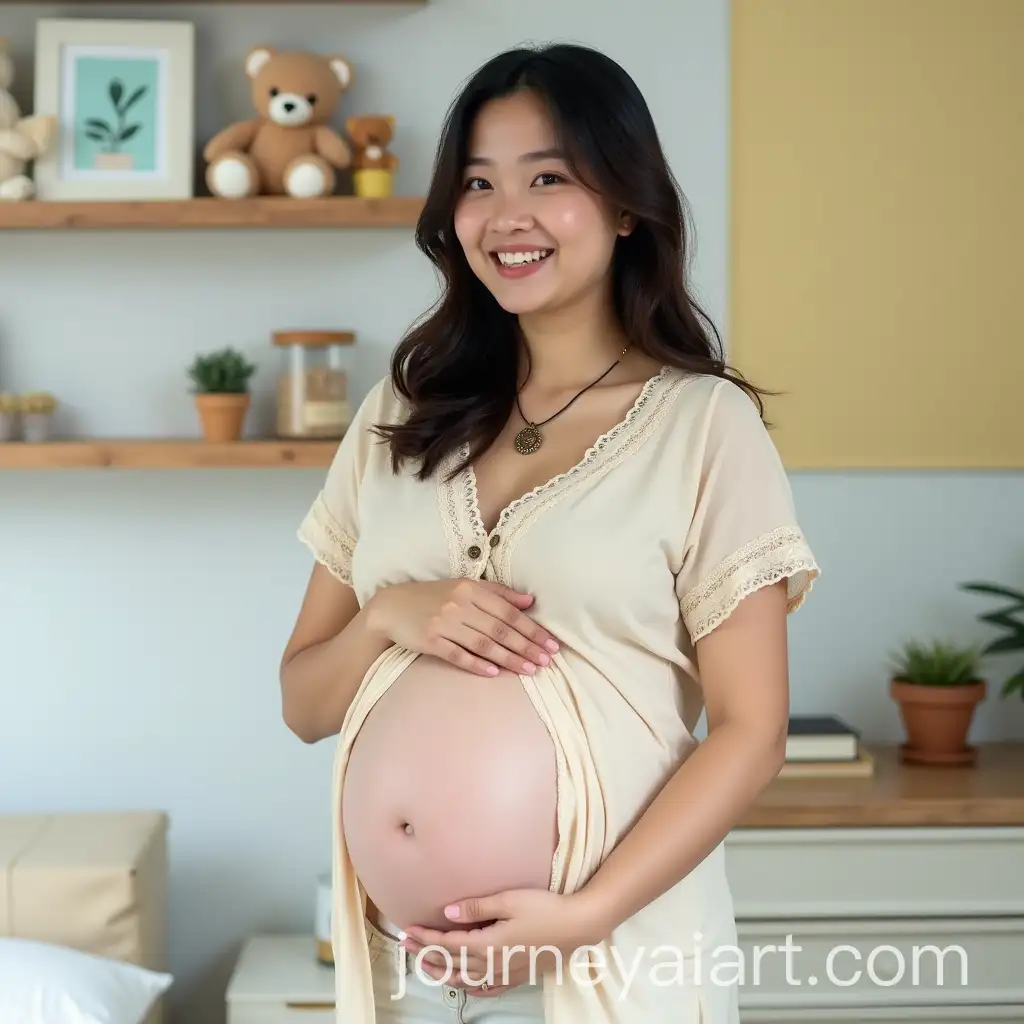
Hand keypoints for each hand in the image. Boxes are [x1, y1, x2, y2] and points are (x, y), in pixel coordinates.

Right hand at [366, 579, 559, 676]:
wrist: (391, 607)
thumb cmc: (434, 596)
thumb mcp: (465, 587)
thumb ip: (498, 593)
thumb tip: (529, 601)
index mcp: (471, 589)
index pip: (508, 612)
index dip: (532, 629)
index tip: (551, 644)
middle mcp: (459, 605)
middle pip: (500, 629)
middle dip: (526, 646)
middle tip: (547, 661)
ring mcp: (444, 623)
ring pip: (484, 644)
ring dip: (510, 659)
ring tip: (529, 670)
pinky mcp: (430, 640)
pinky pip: (458, 655)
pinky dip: (477, 664)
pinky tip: (495, 673)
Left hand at [399, 889, 607, 995]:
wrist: (577, 927)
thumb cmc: (544, 908)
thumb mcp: (508, 900)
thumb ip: (476, 907)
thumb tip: (447, 913)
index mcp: (487, 944)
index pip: (447, 944)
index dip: (426, 938)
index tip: (408, 930)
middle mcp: (492, 963)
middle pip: (451, 962)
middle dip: (426, 954)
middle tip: (406, 945)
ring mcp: (505, 973)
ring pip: (465, 978)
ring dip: (441, 972)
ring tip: (424, 966)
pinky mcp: (517, 976)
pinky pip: (487, 987)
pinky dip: (470, 986)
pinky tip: (465, 984)